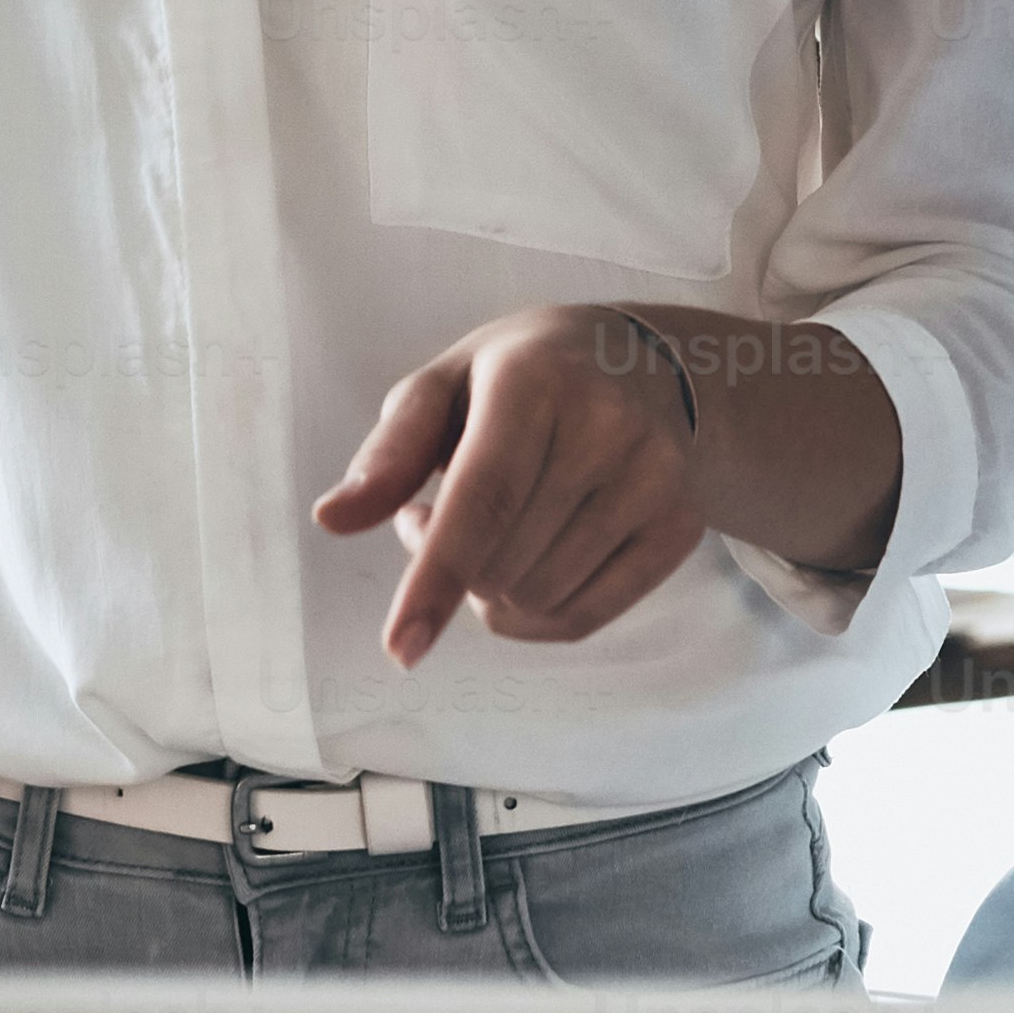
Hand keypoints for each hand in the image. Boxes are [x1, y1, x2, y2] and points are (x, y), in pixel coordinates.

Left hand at [318, 303, 711, 664]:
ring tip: (503, 522)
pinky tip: (536, 556)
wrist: (644, 365)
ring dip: (494, 585)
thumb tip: (332, 519)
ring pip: (537, 598)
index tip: (401, 647)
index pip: (485, 499)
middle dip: (454, 561)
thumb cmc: (520, 378)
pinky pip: (584, 618)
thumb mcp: (444, 385)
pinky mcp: (681, 526)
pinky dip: (536, 610)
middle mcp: (608, 428)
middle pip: (501, 564)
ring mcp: (656, 479)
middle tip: (446, 508)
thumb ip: (389, 453)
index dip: (437, 577)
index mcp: (536, 381)